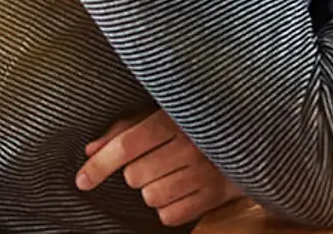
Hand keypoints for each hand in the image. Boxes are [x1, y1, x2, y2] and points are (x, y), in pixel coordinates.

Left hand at [77, 108, 242, 227]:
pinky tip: (182, 188)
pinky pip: (169, 216)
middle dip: (136, 172)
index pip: (127, 145)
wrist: (251, 135)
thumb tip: (90, 150)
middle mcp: (191, 145)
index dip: (99, 165)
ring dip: (152, 190)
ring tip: (171, 174)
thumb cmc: (197, 123)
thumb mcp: (162, 114)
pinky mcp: (214, 196)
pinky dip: (169, 207)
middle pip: (134, 176)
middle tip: (156, 160)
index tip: (81, 180)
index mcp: (175, 118)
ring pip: (150, 198)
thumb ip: (124, 130)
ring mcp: (205, 172)